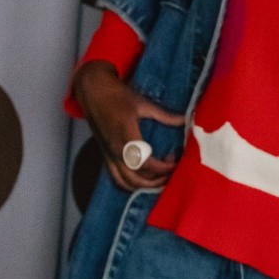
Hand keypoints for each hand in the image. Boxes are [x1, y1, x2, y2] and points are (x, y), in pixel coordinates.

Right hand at [74, 60, 183, 192]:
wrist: (93, 92)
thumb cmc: (117, 95)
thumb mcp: (142, 103)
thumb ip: (164, 115)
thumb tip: (185, 120)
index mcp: (126, 137)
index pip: (146, 163)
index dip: (162, 168)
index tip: (174, 162)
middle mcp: (116, 150)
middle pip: (137, 178)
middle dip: (157, 180)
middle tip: (171, 172)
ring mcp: (109, 155)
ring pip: (126, 182)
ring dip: (144, 185)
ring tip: (160, 178)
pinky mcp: (105, 156)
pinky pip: (116, 178)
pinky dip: (131, 184)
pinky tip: (144, 179)